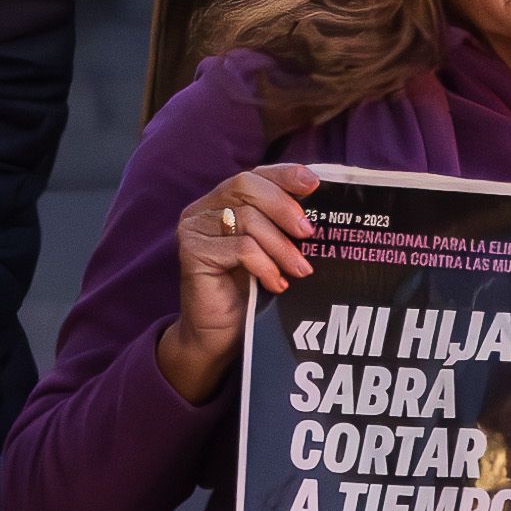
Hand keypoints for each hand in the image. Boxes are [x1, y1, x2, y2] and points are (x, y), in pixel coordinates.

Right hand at [155, 164, 319, 404]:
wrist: (217, 336)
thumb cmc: (248, 293)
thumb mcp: (270, 252)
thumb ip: (283, 226)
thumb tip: (319, 208)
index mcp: (223, 200)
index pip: (254, 175)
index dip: (284, 174)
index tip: (314, 184)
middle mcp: (204, 208)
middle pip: (246, 186)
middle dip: (284, 207)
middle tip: (308, 234)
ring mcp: (194, 228)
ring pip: (247, 219)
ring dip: (281, 246)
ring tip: (300, 270)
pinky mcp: (191, 252)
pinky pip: (241, 248)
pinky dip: (265, 265)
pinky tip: (276, 284)